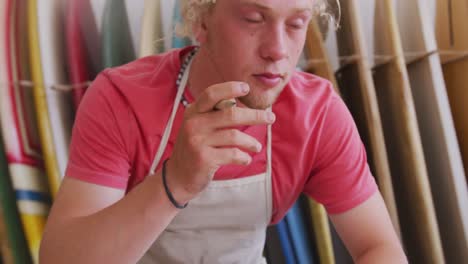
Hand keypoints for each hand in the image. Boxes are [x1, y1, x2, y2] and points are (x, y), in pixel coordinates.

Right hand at [165, 82, 275, 202]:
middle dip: (255, 116)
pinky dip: (243, 157)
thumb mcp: (199, 127)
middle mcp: (194, 124)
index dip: (229, 88)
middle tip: (271, 118)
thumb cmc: (195, 149)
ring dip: (251, 142)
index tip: (246, 88)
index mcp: (193, 112)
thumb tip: (236, 101)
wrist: (178, 177)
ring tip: (257, 147)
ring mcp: (197, 141)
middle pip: (231, 114)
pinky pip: (232, 154)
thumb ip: (214, 114)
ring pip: (234, 136)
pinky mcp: (203, 158)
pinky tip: (246, 159)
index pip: (211, 94)